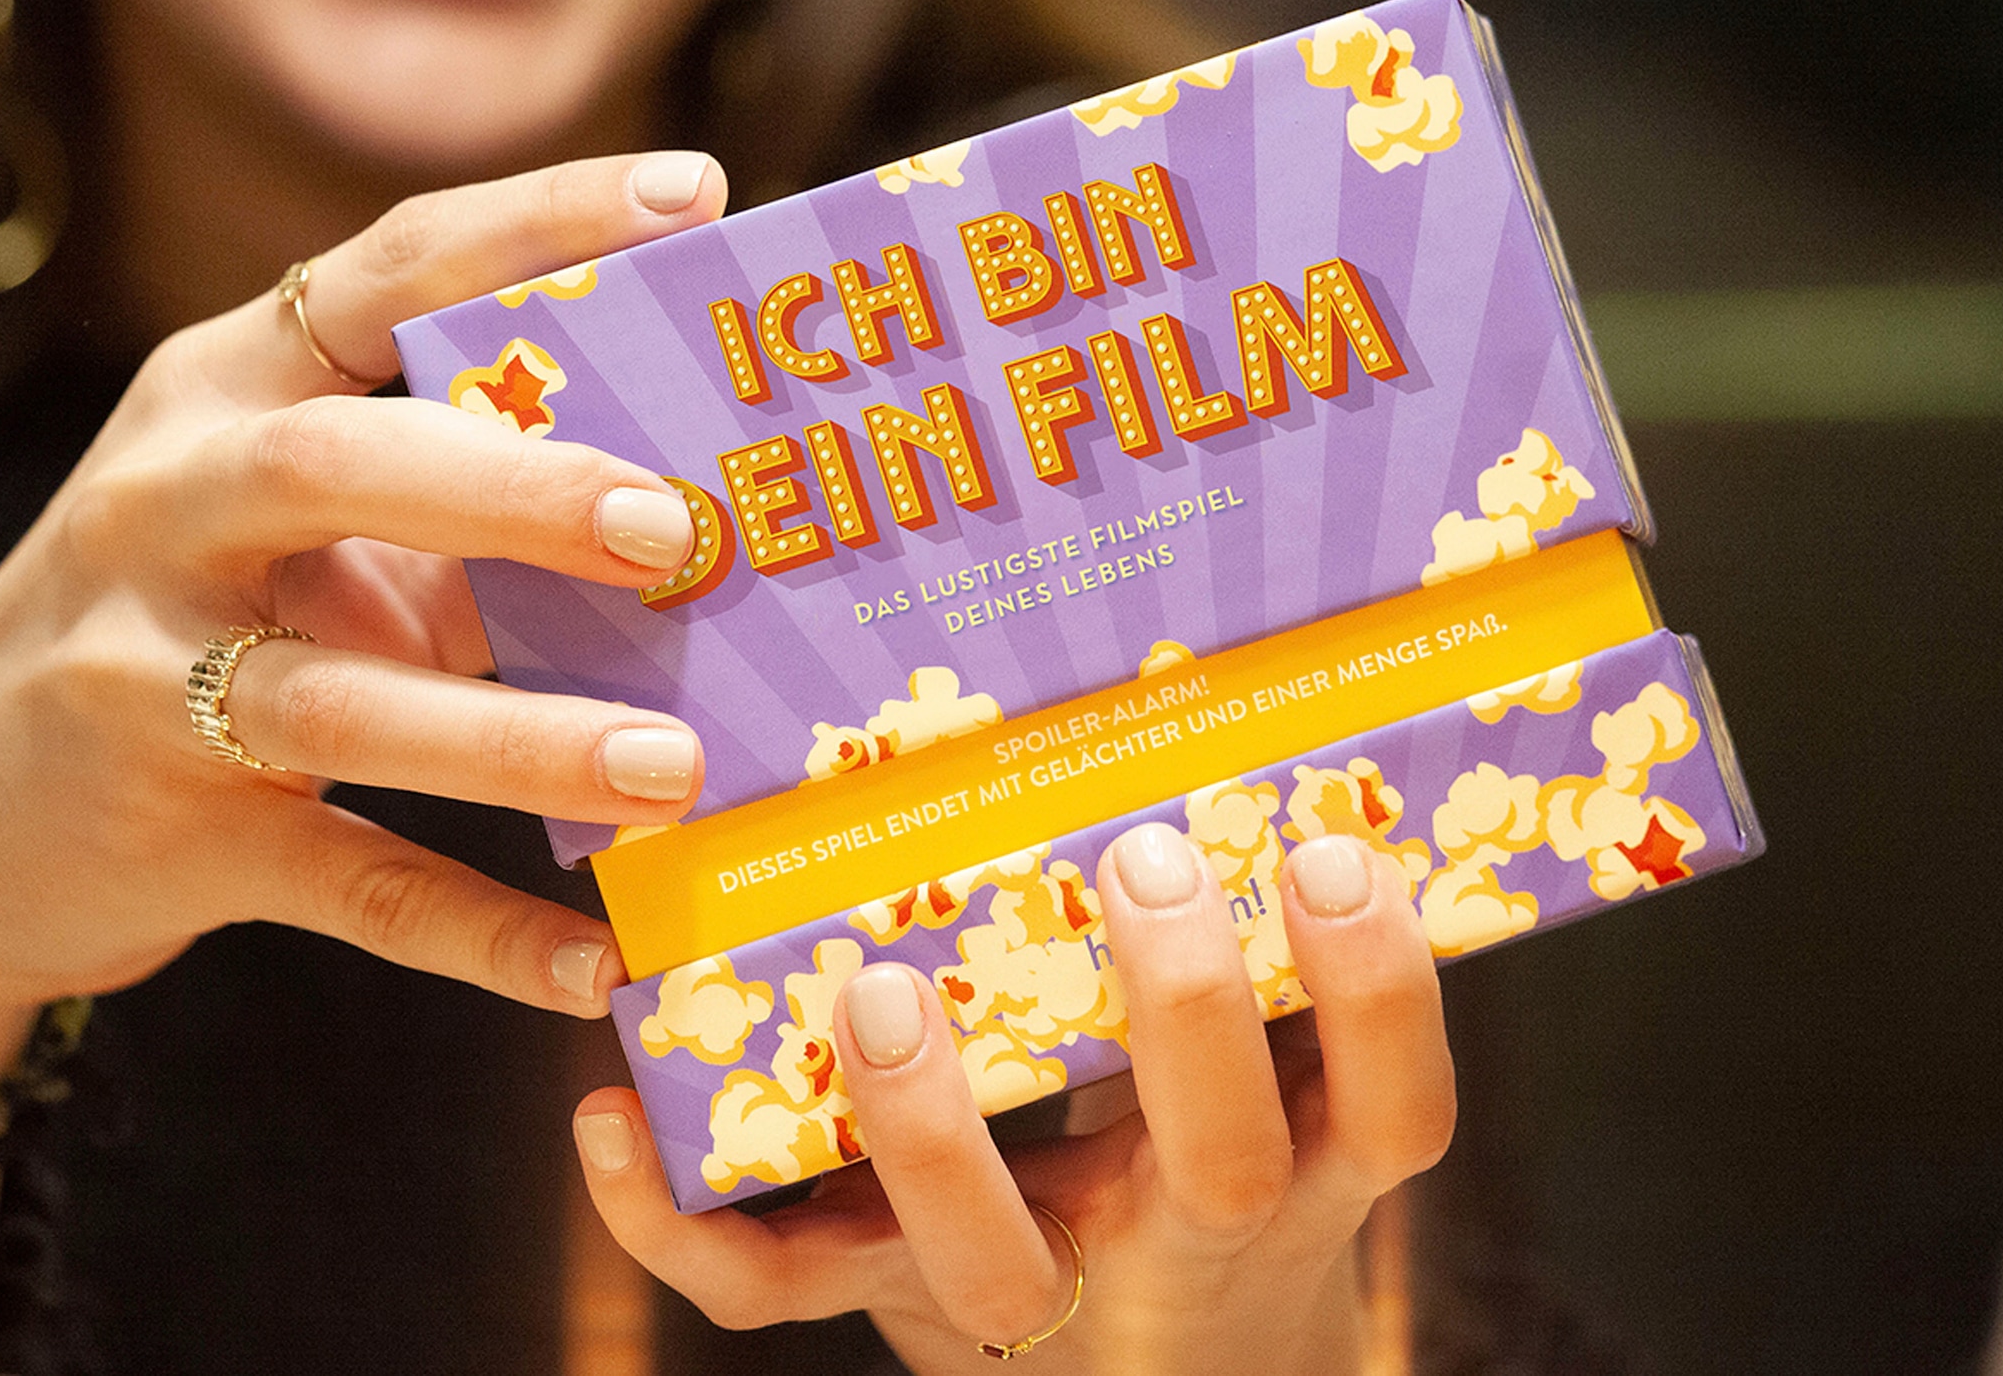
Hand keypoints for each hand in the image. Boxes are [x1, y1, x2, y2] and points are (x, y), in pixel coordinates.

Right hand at [0, 152, 727, 1096]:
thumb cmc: (176, 628)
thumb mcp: (284, 534)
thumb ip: (454, 518)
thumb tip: (690, 542)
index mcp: (220, 395)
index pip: (382, 271)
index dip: (537, 224)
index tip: (693, 195)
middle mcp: (167, 512)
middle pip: (335, 469)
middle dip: (514, 490)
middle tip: (672, 529)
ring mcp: (149, 681)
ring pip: (342, 701)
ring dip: (517, 735)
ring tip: (674, 767)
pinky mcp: (171, 838)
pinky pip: (345, 883)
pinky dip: (473, 929)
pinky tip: (593, 964)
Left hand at [574, 829, 1453, 1374]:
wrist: (1150, 1370)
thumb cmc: (1202, 1162)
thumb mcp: (1270, 1078)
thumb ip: (1258, 953)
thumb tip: (1241, 694)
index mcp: (1295, 1164)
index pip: (1392, 1109)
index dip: (1377, 991)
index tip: (1331, 847)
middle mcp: (1181, 1240)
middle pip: (1215, 1166)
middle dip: (1181, 1011)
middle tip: (1142, 856)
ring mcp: (1029, 1286)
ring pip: (984, 1259)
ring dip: (931, 1128)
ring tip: (880, 986)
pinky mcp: (886, 1299)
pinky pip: (776, 1291)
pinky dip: (680, 1222)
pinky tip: (610, 1114)